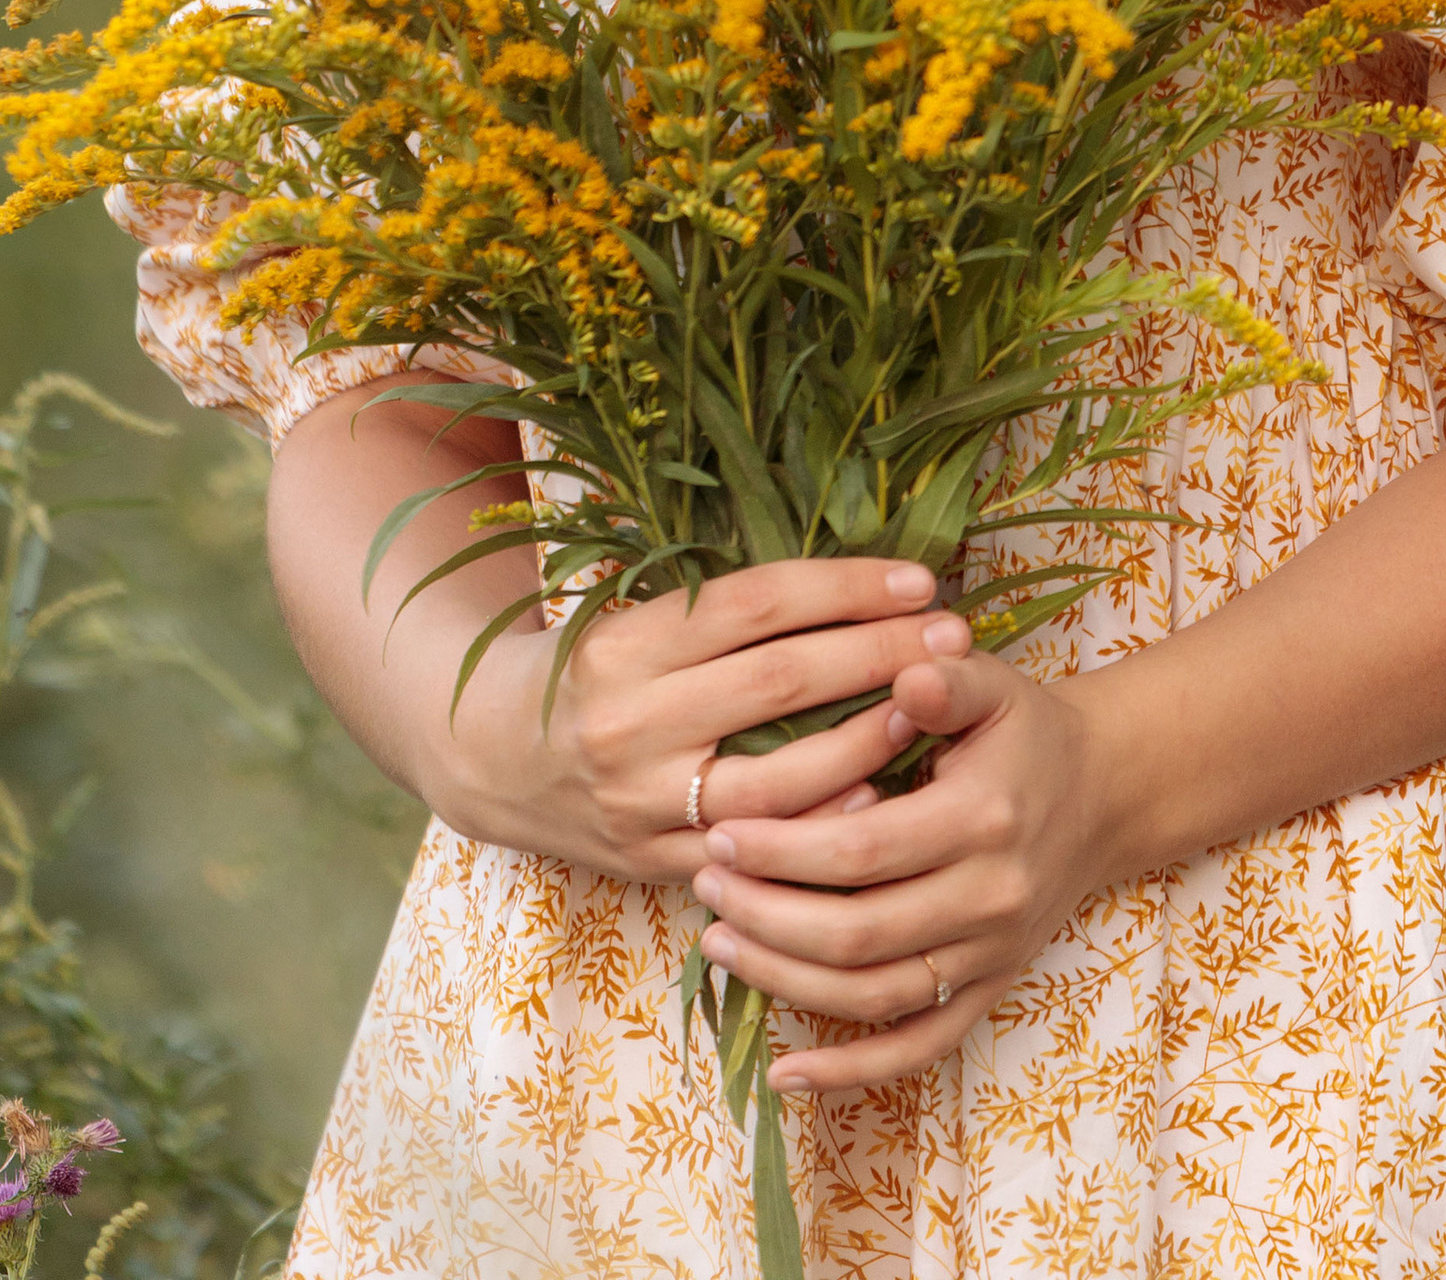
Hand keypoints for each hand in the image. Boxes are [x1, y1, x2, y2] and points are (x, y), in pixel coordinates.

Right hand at [434, 558, 967, 879]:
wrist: (491, 758)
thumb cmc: (591, 670)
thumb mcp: (635, 618)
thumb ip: (725, 616)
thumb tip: (857, 591)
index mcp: (628, 642)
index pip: (757, 605)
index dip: (845, 588)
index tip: (920, 581)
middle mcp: (632, 721)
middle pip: (781, 683)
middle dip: (879, 657)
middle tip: (955, 638)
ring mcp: (643, 802)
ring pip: (779, 781)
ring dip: (866, 744)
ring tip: (930, 712)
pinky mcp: (655, 863)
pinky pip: (754, 851)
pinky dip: (821, 829)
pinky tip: (880, 802)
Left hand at [688, 630, 1119, 1095]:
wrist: (1102, 794)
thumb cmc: (1026, 732)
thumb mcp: (994, 686)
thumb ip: (947, 677)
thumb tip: (905, 675)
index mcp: (982, 818)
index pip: (863, 851)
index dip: (785, 849)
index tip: (722, 830)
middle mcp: (990, 897)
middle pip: (858, 932)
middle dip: (768, 915)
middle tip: (705, 882)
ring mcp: (991, 955)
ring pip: (875, 995)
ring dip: (787, 981)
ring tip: (719, 943)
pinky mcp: (990, 990)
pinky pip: (918, 1048)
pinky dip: (851, 1071)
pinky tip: (784, 1073)